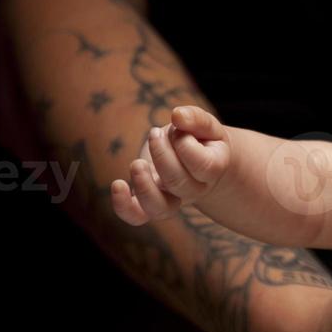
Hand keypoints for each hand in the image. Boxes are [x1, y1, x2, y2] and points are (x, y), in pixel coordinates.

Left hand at [111, 105, 229, 224]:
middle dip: (161, 153)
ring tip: (138, 163)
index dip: (186, 144)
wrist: (197, 160)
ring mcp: (171, 200)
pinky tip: (118, 184)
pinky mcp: (149, 203)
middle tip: (155, 133)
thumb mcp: (205, 125)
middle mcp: (194, 190)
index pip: (203, 165)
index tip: (179, 126)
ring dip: (144, 185)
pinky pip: (136, 216)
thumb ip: (196, 118)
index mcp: (212, 171)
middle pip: (178, 183)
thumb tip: (177, 115)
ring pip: (159, 208)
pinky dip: (123, 206)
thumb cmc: (201, 139)